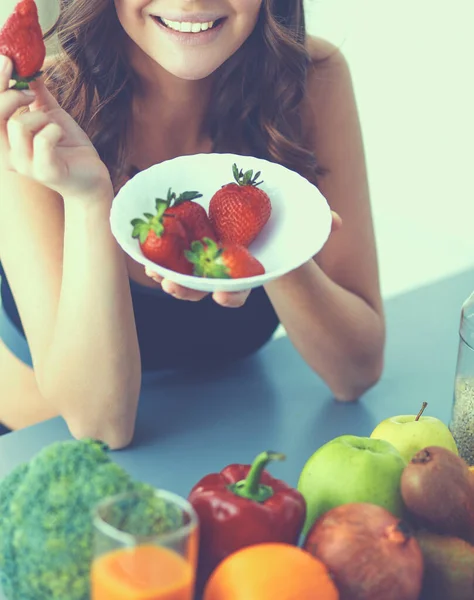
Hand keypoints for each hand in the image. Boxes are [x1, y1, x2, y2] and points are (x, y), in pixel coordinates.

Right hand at [0, 55, 111, 199]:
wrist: (92, 177)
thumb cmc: (69, 147)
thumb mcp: (51, 114)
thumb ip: (37, 93)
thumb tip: (28, 67)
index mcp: (5, 140)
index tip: (7, 59)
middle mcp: (8, 155)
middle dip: (10, 94)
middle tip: (32, 95)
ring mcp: (26, 166)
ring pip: (18, 126)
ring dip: (40, 117)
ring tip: (52, 125)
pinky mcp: (45, 172)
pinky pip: (43, 140)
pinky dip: (54, 130)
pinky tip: (61, 135)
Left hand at [144, 211, 342, 305]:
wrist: (251, 203)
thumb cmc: (276, 215)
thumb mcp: (296, 218)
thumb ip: (316, 222)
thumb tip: (338, 223)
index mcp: (246, 267)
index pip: (239, 288)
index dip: (231, 295)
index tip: (223, 297)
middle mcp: (222, 267)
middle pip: (203, 285)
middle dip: (189, 290)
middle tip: (174, 289)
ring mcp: (201, 256)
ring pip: (181, 272)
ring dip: (166, 274)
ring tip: (154, 272)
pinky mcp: (184, 241)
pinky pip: (167, 251)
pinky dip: (155, 252)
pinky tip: (142, 250)